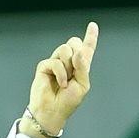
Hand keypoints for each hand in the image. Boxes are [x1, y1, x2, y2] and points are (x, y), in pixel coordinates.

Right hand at [23, 21, 98, 137]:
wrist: (53, 111)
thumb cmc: (68, 102)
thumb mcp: (82, 86)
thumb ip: (83, 68)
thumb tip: (78, 52)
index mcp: (80, 67)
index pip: (86, 49)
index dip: (90, 37)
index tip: (93, 26)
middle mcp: (68, 62)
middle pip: (74, 42)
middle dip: (77, 53)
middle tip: (74, 72)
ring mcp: (56, 62)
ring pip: (65, 49)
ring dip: (68, 66)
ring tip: (65, 82)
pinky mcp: (45, 66)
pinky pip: (55, 61)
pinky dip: (60, 74)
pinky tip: (61, 84)